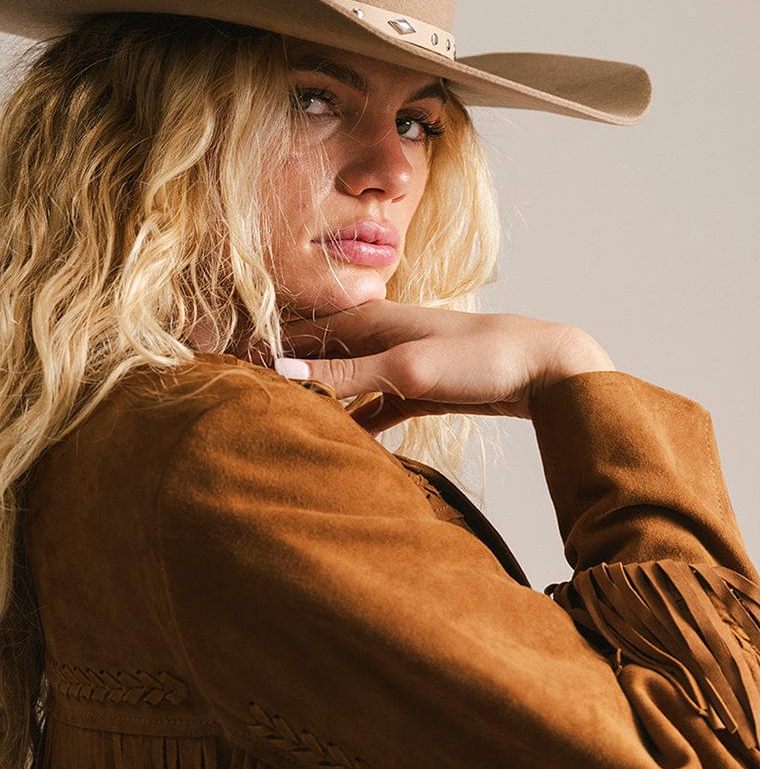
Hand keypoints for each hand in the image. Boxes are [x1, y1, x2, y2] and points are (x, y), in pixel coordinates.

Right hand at [274, 300, 614, 431]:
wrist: (544, 368)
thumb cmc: (480, 358)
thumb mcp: (407, 368)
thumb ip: (345, 374)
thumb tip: (279, 372)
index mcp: (366, 320)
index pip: (296, 336)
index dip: (260, 355)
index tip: (224, 378)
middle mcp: (374, 336)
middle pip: (314, 359)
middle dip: (282, 381)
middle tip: (243, 410)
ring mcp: (394, 363)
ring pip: (339, 385)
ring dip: (316, 406)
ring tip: (280, 431)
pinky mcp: (413, 389)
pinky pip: (369, 408)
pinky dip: (352, 425)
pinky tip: (336, 448)